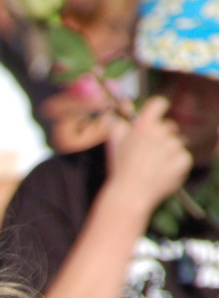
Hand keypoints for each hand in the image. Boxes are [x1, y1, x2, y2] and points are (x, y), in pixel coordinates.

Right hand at [106, 96, 192, 211]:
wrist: (131, 193)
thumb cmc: (120, 168)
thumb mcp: (113, 143)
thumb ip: (116, 124)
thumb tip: (114, 114)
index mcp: (145, 126)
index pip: (158, 104)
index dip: (157, 109)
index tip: (154, 117)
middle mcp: (162, 132)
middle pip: (168, 126)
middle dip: (160, 135)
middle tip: (148, 151)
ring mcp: (175, 146)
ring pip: (175, 142)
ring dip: (167, 150)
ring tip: (153, 165)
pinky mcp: (184, 159)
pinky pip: (182, 156)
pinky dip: (174, 163)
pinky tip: (161, 172)